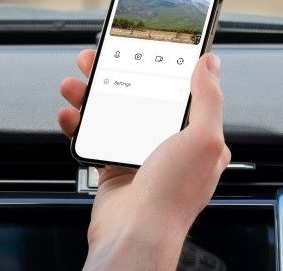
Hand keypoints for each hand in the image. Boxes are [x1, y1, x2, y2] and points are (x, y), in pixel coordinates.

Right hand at [57, 49, 229, 270]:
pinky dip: (79, 123)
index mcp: (198, 136)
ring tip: (75, 83)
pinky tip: (71, 113)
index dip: (161, 65)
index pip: (182, 90)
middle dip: (116, 74)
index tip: (143, 47)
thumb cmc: (173, 196)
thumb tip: (211, 63)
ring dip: (90, 94)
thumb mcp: (204, 139)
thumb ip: (208, 98)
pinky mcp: (113, 167)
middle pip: (140, 95)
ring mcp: (139, 154)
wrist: (135, 236)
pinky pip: (94, 136)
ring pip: (112, 111)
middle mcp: (170, 144)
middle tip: (96, 59)